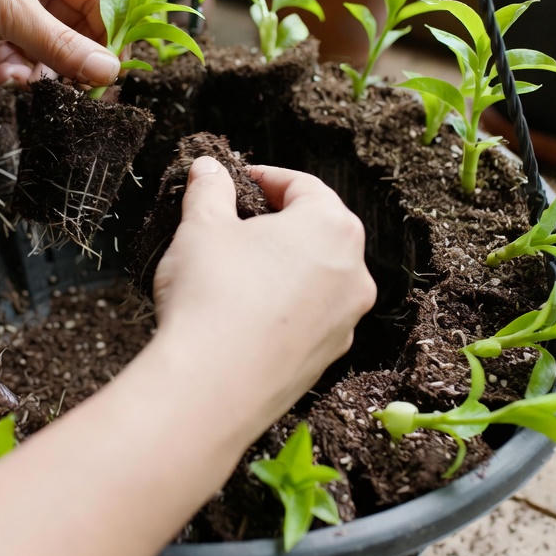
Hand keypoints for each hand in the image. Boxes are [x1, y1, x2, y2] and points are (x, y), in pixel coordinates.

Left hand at [0, 0, 120, 86]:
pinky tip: (4, 78)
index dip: (107, 34)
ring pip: (46, 52)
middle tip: (83, 89)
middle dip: (75, 59)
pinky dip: (16, 76)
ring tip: (31, 80)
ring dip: (43, 71)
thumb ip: (63, 46)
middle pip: (73, 29)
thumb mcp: (14, 9)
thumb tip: (110, 72)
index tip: (113, 70)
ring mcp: (6, 12)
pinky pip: (17, 64)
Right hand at [151, 158, 376, 435]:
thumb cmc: (211, 294)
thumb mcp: (201, 227)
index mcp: (332, 227)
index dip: (264, 178)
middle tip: (233, 224)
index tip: (234, 182)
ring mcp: (347, 319)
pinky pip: (308, 318)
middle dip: (276, 223)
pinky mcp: (329, 357)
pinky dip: (283, 308)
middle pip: (317, 231)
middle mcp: (354, 271)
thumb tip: (209, 168)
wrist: (213, 387)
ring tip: (234, 272)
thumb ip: (209, 190)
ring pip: (316, 277)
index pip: (302, 186)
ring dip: (281, 267)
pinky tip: (243, 314)